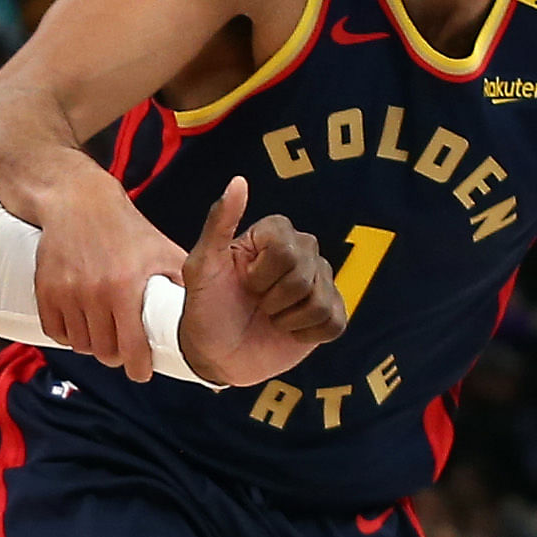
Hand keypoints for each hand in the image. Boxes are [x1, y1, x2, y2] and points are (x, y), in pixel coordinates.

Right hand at [33, 168, 186, 381]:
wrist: (78, 201)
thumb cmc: (123, 226)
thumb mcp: (160, 248)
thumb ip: (181, 279)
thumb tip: (202, 308)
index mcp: (125, 286)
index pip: (131, 347)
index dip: (138, 367)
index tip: (141, 371)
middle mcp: (93, 293)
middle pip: (104, 352)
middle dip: (115, 356)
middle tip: (122, 350)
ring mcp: (66, 293)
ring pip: (79, 345)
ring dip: (92, 345)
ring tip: (102, 335)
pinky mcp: (45, 290)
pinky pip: (55, 332)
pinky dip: (67, 335)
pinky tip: (79, 326)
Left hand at [175, 176, 345, 386]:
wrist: (216, 355)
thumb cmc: (206, 307)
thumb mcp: (202, 266)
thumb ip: (219, 222)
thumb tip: (238, 181)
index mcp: (274, 234)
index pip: (286, 250)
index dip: (260, 275)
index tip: (243, 281)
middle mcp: (302, 251)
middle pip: (304, 275)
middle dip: (273, 299)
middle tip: (256, 303)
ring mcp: (320, 281)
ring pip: (320, 301)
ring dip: (287, 319)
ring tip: (270, 317)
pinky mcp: (331, 312)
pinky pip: (334, 321)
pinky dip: (306, 334)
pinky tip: (288, 331)